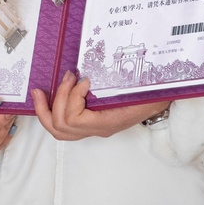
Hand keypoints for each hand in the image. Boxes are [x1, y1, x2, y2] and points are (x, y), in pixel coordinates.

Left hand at [33, 72, 168, 140]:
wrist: (162, 102)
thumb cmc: (152, 94)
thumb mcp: (138, 88)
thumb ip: (119, 82)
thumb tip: (95, 73)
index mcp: (107, 122)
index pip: (74, 119)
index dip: (72, 97)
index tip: (84, 79)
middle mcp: (97, 129)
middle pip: (60, 128)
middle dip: (53, 103)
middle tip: (62, 79)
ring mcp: (93, 128)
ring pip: (59, 131)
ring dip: (46, 110)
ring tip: (41, 91)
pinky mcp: (91, 122)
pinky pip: (64, 125)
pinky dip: (53, 110)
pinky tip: (50, 96)